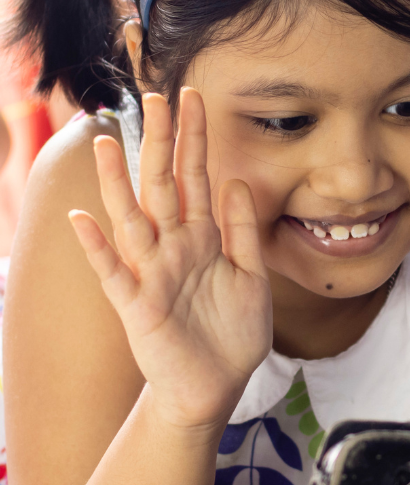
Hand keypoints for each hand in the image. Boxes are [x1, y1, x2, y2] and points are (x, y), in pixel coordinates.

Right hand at [69, 89, 271, 428]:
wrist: (217, 387)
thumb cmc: (232, 333)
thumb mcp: (251, 276)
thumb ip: (242, 231)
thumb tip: (235, 180)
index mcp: (203, 238)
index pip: (196, 177)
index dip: (195, 139)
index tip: (194, 97)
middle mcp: (173, 248)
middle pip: (162, 186)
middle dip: (159, 144)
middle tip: (156, 98)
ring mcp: (152, 274)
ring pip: (131, 221)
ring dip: (117, 184)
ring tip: (105, 144)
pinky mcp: (137, 307)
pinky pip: (114, 275)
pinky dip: (98, 250)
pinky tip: (83, 221)